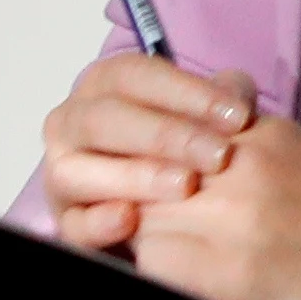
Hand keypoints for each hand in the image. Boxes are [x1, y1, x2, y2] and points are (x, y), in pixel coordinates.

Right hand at [37, 52, 259, 254]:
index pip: (134, 75)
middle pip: (103, 119)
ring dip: (134, 176)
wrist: (167, 204)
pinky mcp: (67, 221)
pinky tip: (129, 219)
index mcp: (104, 86)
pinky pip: (70, 224)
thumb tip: (237, 95)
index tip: (238, 117)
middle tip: (218, 155)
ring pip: (76, 171)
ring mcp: (62, 174)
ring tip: (185, 186)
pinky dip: (96, 222)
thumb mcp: (207, 115)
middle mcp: (72, 124)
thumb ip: (224, 99)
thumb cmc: (183, 145)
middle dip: (164, 135)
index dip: (186, 92)